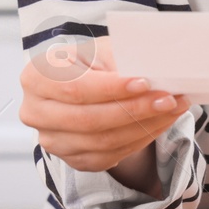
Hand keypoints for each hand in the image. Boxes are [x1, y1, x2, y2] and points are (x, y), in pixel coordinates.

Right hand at [17, 34, 189, 187]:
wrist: (87, 86)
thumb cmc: (93, 62)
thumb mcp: (103, 49)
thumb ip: (122, 59)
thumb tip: (155, 73)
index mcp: (37, 76)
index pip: (75, 88)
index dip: (111, 89)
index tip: (145, 82)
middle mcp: (36, 112)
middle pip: (88, 119)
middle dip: (134, 110)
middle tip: (169, 98)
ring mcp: (52, 140)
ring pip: (102, 141)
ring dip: (144, 126)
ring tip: (172, 108)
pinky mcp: (72, 159)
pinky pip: (109, 156)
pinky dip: (139, 140)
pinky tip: (159, 123)